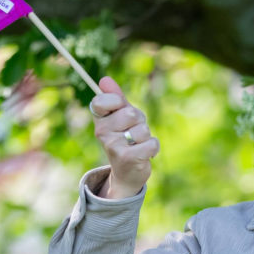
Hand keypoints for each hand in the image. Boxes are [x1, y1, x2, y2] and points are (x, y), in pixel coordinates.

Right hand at [89, 77, 158, 198]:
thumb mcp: (121, 117)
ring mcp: (113, 146)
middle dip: (139, 121)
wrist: (126, 173)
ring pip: (143, 129)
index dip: (115, 101)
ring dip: (146, 136)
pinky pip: (152, 143)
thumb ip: (115, 98)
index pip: (101, 101)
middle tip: (133, 132)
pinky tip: (144, 154)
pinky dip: (153, 148)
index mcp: (99, 120)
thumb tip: (105, 79)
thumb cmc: (126, 139)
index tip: (120, 108)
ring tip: (137, 144)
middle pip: (130, 113)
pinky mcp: (128, 158)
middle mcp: (102, 132)